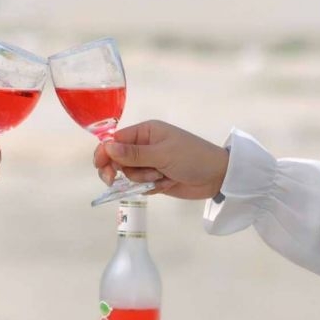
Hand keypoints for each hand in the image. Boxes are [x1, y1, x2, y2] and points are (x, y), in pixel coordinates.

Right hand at [93, 120, 228, 199]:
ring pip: (129, 174)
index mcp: (146, 132)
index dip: (105, 153)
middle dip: (119, 170)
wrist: (219, 177)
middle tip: (113, 181)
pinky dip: (150, 187)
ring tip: (161, 177)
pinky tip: (165, 184)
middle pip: (117, 159)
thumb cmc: (192, 157)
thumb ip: (133, 153)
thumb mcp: (162, 154)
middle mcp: (145, 146)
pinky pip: (140, 185)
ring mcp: (149, 163)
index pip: (116, 140)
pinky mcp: (154, 179)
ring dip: (142, 179)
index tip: (100, 166)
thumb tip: (107, 147)